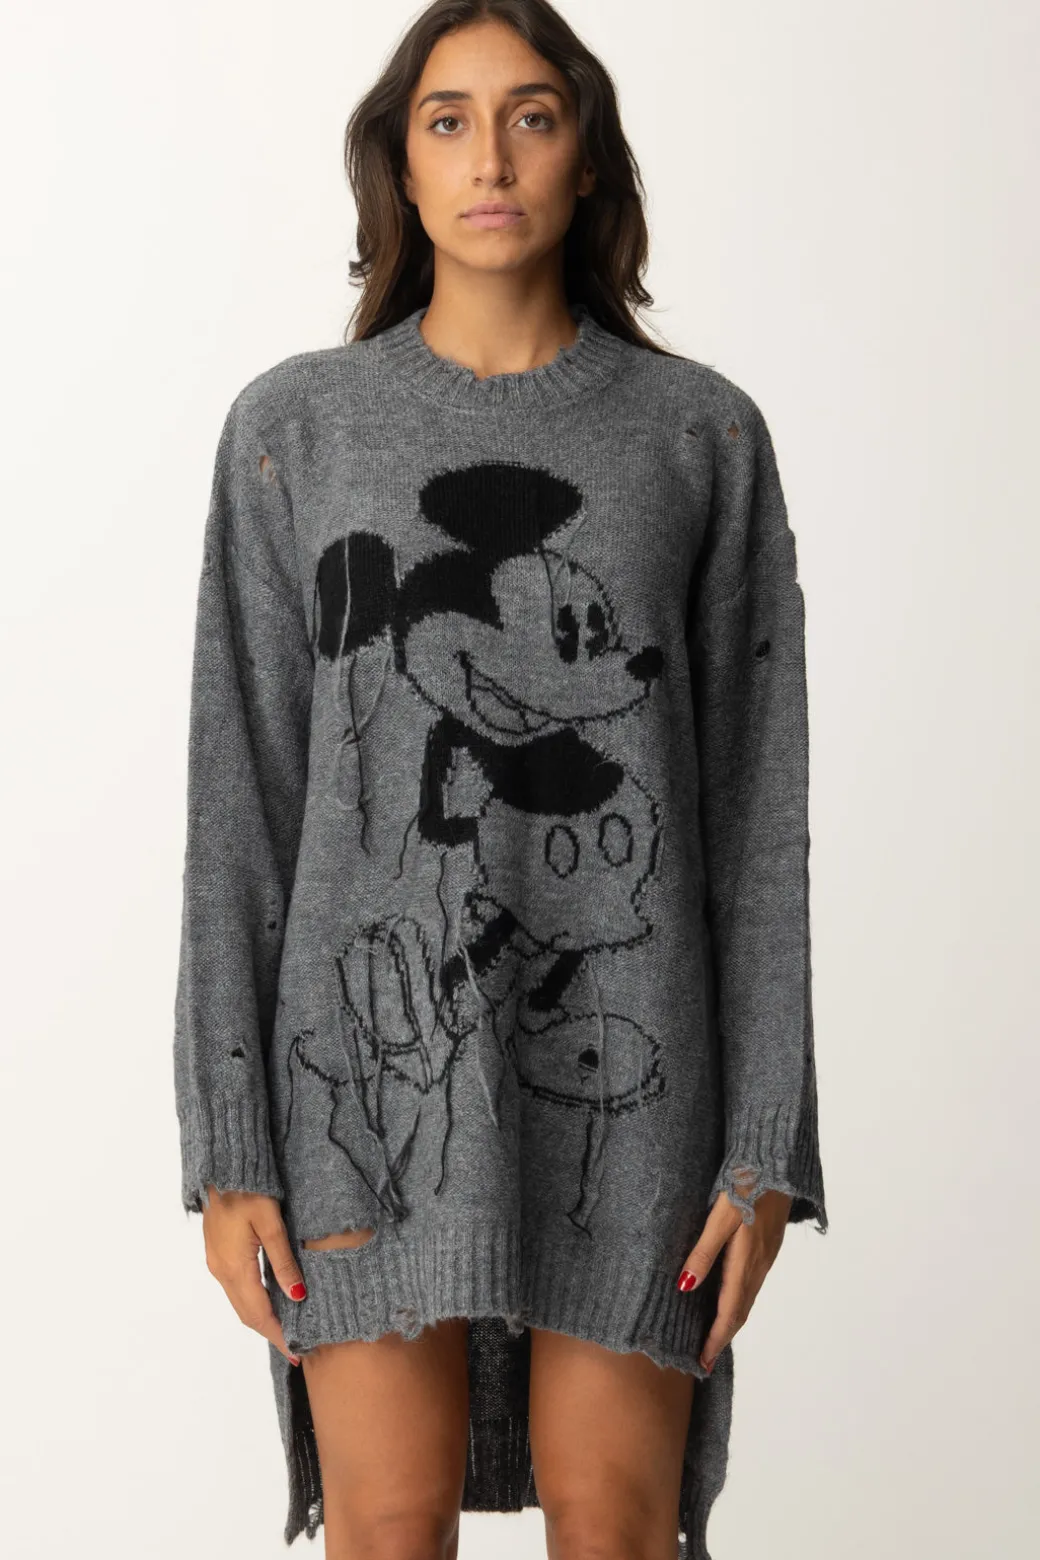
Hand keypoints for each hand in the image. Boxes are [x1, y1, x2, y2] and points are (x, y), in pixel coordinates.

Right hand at [201, 1186, 308, 1365]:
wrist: (224, 1168)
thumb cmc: (250, 1190)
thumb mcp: (271, 1223)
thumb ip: (283, 1261)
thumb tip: (298, 1295)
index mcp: (235, 1267)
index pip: (259, 1314)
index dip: (278, 1334)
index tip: (297, 1352)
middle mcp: (221, 1270)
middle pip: (247, 1313)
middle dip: (271, 1331)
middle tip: (296, 1347)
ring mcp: (217, 1262)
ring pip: (240, 1301)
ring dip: (262, 1317)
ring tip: (287, 1328)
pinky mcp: (217, 1253)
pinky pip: (236, 1287)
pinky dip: (253, 1300)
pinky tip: (270, 1299)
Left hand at [677, 1185, 793, 1372]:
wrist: (777, 1162)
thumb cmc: (745, 1185)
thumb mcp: (718, 1217)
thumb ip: (703, 1251)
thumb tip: (685, 1287)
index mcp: (745, 1261)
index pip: (729, 1312)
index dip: (715, 1339)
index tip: (703, 1363)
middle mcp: (758, 1264)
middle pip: (740, 1311)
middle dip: (722, 1337)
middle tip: (705, 1359)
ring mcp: (766, 1255)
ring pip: (747, 1297)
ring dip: (731, 1320)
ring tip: (714, 1336)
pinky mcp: (768, 1245)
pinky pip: (752, 1283)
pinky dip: (739, 1300)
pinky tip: (730, 1298)